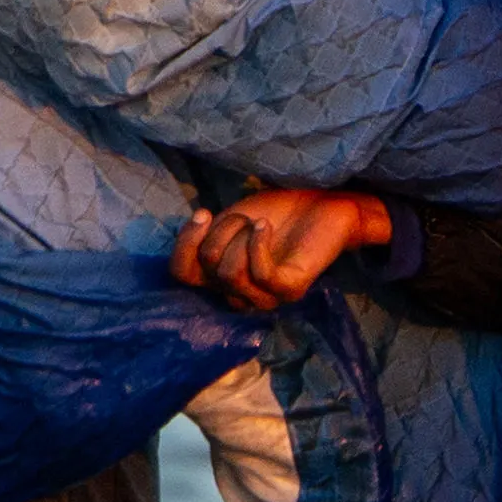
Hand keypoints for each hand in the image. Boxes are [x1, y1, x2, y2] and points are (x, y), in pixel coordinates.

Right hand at [173, 187, 390, 314]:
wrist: (321, 205)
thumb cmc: (275, 213)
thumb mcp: (230, 222)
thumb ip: (205, 237)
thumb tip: (188, 240)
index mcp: (218, 278)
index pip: (181, 275)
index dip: (185, 244)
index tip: (204, 213)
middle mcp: (239, 294)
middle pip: (207, 269)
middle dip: (222, 232)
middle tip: (246, 217)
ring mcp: (265, 296)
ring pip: (229, 274)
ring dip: (240, 238)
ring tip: (259, 223)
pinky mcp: (290, 290)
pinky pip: (260, 275)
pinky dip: (258, 245)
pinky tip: (265, 226)